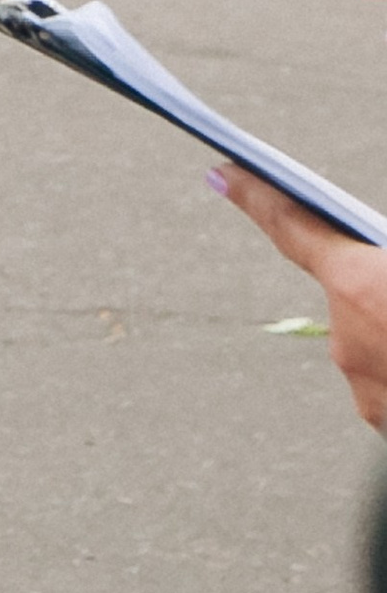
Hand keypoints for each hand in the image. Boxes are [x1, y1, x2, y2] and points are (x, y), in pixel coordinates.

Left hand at [210, 160, 386, 428]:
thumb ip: (382, 254)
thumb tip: (375, 260)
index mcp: (360, 285)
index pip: (293, 226)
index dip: (257, 196)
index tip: (222, 171)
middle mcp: (347, 339)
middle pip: (354, 289)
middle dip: (383, 284)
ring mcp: (363, 388)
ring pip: (375, 336)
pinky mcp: (379, 421)